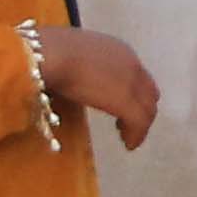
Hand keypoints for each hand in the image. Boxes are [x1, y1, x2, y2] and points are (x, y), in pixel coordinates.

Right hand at [34, 22, 162, 145]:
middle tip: (125, 126)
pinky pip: (139, 122)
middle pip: (147, 92)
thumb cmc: (48, 53)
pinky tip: (129, 145)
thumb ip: (79, 66)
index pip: (137, 75)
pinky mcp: (125, 101)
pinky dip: (136, 136)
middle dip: (140, 109)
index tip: (121, 108)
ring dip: (139, 126)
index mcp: (118, 51)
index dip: (134, 93)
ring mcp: (131, 83)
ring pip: (147, 109)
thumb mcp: (70, 56)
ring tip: (128, 139)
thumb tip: (70, 77)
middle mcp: (132, 64)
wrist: (51, 55)